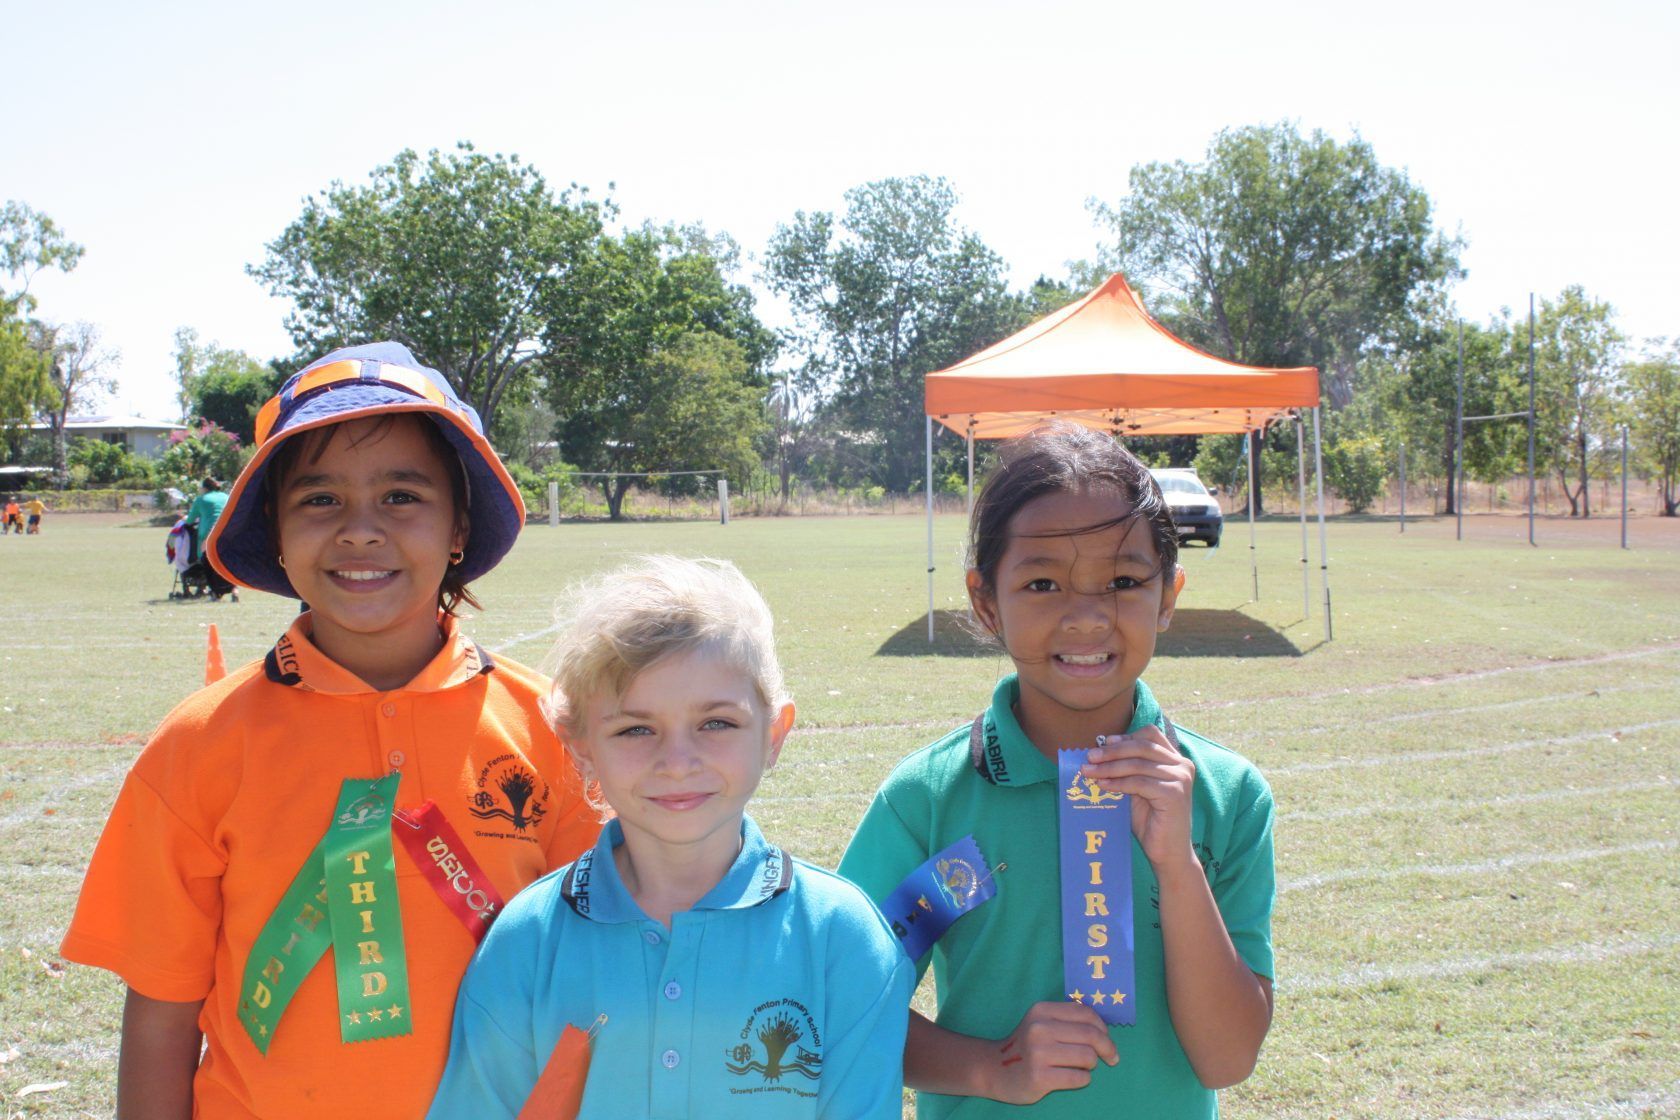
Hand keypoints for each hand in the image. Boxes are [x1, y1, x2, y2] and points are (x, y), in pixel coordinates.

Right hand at [984, 1000, 1117, 1104]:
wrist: (994, 1068)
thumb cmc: (1026, 1046)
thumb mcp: (1041, 1022)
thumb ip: (1067, 1020)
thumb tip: (1104, 1030)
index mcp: (1042, 1010)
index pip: (1085, 1013)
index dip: (1103, 1027)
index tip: (1107, 1039)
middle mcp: (1039, 1028)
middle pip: (1091, 1035)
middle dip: (1107, 1048)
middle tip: (1112, 1058)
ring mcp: (1038, 1053)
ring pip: (1088, 1057)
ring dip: (1091, 1065)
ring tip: (1081, 1067)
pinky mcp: (1040, 1077)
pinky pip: (1079, 1078)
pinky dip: (1082, 1079)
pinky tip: (1072, 1077)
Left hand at [1081, 726, 1196, 870]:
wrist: (1168, 852)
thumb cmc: (1150, 821)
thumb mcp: (1136, 789)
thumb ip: (1125, 770)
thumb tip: (1097, 753)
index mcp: (1175, 760)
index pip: (1151, 734)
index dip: (1126, 737)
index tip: (1103, 742)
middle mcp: (1182, 765)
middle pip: (1142, 746)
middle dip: (1112, 750)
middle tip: (1089, 756)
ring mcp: (1180, 778)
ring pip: (1137, 764)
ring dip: (1109, 767)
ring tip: (1088, 772)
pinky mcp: (1174, 793)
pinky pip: (1138, 782)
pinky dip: (1117, 783)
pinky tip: (1102, 785)